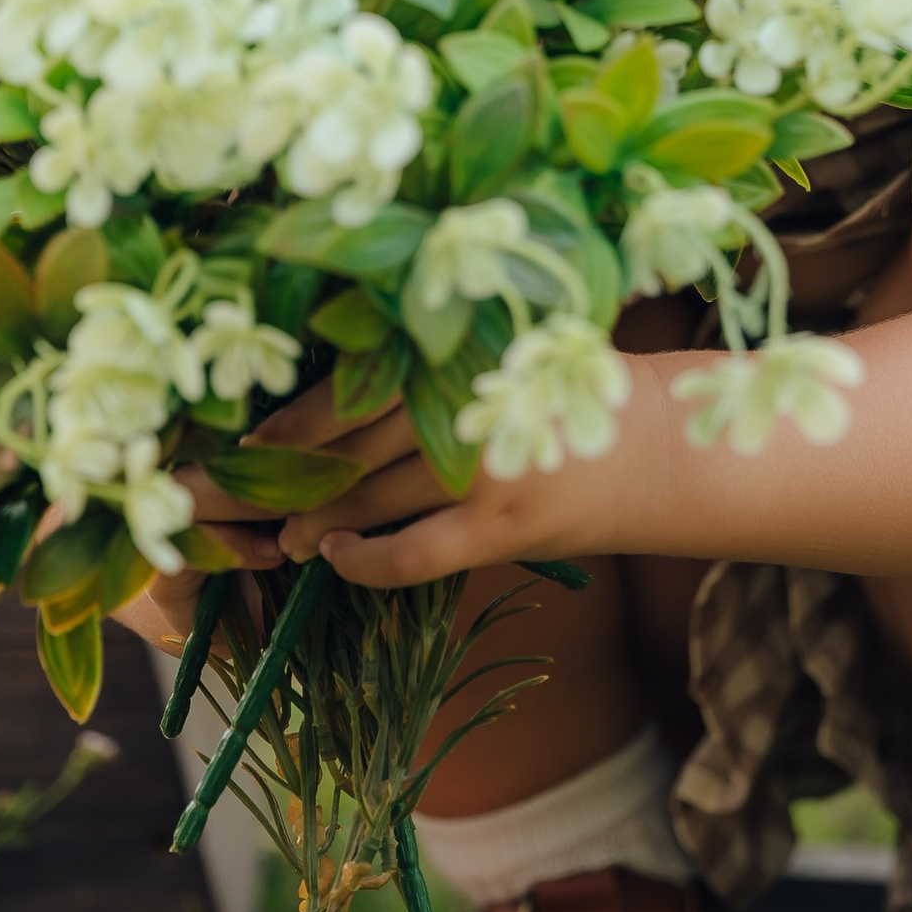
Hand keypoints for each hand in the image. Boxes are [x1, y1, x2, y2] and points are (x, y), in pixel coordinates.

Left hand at [262, 358, 690, 593]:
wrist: (664, 448)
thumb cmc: (566, 396)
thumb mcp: (502, 360)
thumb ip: (430, 372)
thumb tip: (324, 403)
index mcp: (463, 352)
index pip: (356, 385)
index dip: (296, 417)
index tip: (253, 438)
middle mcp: (468, 402)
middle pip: (351, 441)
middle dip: (291, 474)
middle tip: (247, 492)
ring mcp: (485, 467)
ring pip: (371, 495)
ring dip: (316, 519)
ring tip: (285, 532)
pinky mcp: (503, 527)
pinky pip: (412, 552)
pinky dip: (365, 560)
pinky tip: (336, 558)